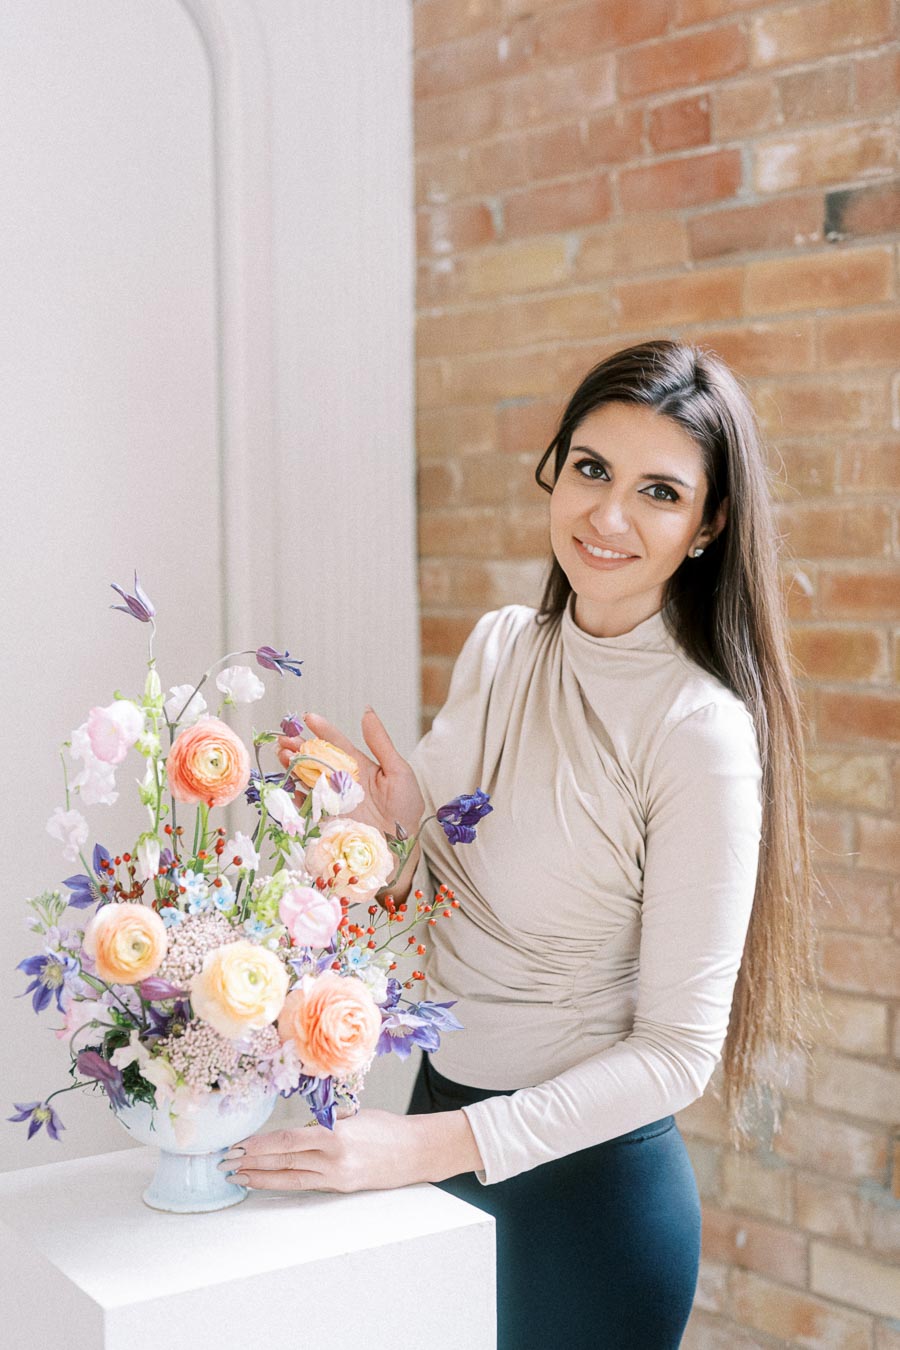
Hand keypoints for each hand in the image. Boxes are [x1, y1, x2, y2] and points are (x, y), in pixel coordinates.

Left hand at [219, 1107, 481, 1192]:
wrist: (414, 1153)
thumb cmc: (387, 1127)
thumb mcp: (354, 1114)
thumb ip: (325, 1120)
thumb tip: (297, 1124)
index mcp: (337, 1136)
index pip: (290, 1142)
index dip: (262, 1146)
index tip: (240, 1145)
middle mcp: (334, 1161)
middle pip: (285, 1163)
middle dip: (253, 1163)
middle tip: (227, 1163)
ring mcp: (336, 1178)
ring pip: (290, 1178)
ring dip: (261, 1177)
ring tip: (237, 1176)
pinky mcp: (339, 1188)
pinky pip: (304, 1184)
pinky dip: (282, 1181)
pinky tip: (266, 1180)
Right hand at [277, 709, 424, 840]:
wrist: (401, 848)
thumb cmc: (405, 809)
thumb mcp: (398, 771)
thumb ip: (380, 743)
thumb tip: (367, 713)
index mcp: (358, 765)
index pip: (337, 743)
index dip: (323, 730)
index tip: (309, 718)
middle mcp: (342, 780)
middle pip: (315, 758)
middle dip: (298, 747)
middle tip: (284, 738)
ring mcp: (332, 799)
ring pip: (307, 777)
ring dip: (293, 765)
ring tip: (282, 754)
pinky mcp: (325, 818)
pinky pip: (305, 805)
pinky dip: (295, 795)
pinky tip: (290, 785)